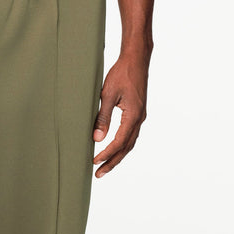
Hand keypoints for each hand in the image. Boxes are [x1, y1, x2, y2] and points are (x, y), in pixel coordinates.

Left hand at [92, 48, 149, 177]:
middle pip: (126, 148)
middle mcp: (139, 119)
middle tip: (99, 174)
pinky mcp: (137, 112)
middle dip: (112, 162)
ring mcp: (140, 116)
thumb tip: (97, 138)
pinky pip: (130, 135)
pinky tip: (113, 149)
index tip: (94, 162)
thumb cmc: (122, 73)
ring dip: (117, 156)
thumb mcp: (108, 95)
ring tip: (104, 166)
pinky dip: (122, 145)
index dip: (106, 154)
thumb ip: (102, 117)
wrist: (137, 59)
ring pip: (129, 143)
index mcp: (133, 116)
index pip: (119, 142)